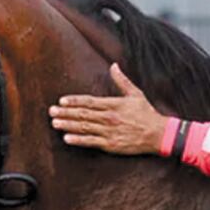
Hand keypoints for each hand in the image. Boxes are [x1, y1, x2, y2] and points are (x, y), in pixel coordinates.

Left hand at [49, 64, 166, 154]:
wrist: (158, 134)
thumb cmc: (147, 113)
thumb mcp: (136, 94)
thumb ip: (122, 80)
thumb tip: (113, 65)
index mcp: (113, 104)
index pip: (89, 101)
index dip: (74, 101)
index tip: (62, 101)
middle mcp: (109, 117)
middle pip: (83, 114)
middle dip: (66, 112)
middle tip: (51, 111)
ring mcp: (109, 131)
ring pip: (84, 127)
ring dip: (68, 125)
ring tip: (55, 123)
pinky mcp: (111, 144)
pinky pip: (91, 142)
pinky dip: (78, 140)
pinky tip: (67, 138)